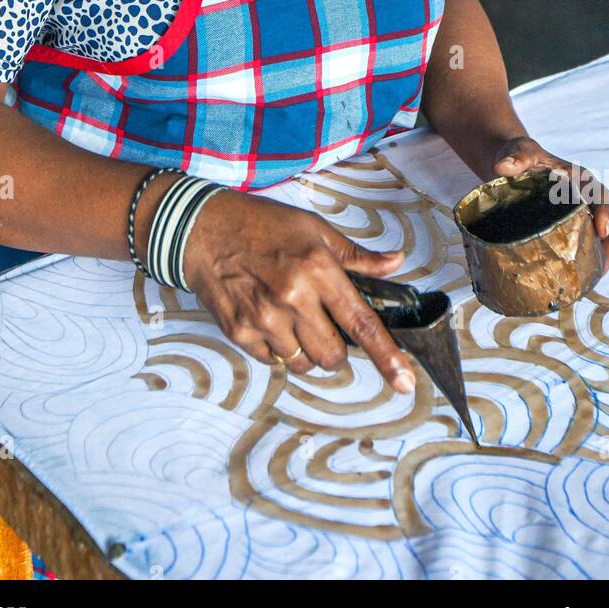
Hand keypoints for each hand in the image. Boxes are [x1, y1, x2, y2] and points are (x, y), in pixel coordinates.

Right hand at [182, 190, 417, 393]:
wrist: (203, 229)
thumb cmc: (262, 225)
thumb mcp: (315, 229)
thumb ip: (357, 256)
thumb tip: (396, 263)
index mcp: (318, 268)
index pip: (361, 322)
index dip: (386, 356)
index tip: (404, 382)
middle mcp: (293, 297)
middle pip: (333, 355)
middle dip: (335, 349)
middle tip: (322, 324)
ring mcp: (264, 318)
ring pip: (303, 364)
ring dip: (304, 351)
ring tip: (289, 317)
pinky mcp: (239, 332)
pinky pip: (272, 361)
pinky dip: (276, 348)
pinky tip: (266, 318)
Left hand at [489, 135, 608, 274]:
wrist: (508, 166)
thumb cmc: (520, 156)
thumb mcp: (520, 151)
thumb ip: (516, 156)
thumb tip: (503, 167)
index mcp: (581, 182)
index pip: (603, 197)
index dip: (607, 213)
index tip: (603, 228)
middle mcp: (584, 204)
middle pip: (607, 228)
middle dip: (608, 247)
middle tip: (601, 264)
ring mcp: (574, 222)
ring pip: (595, 246)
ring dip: (595, 263)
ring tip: (584, 280)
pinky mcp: (561, 236)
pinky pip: (575, 254)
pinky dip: (575, 268)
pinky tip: (564, 282)